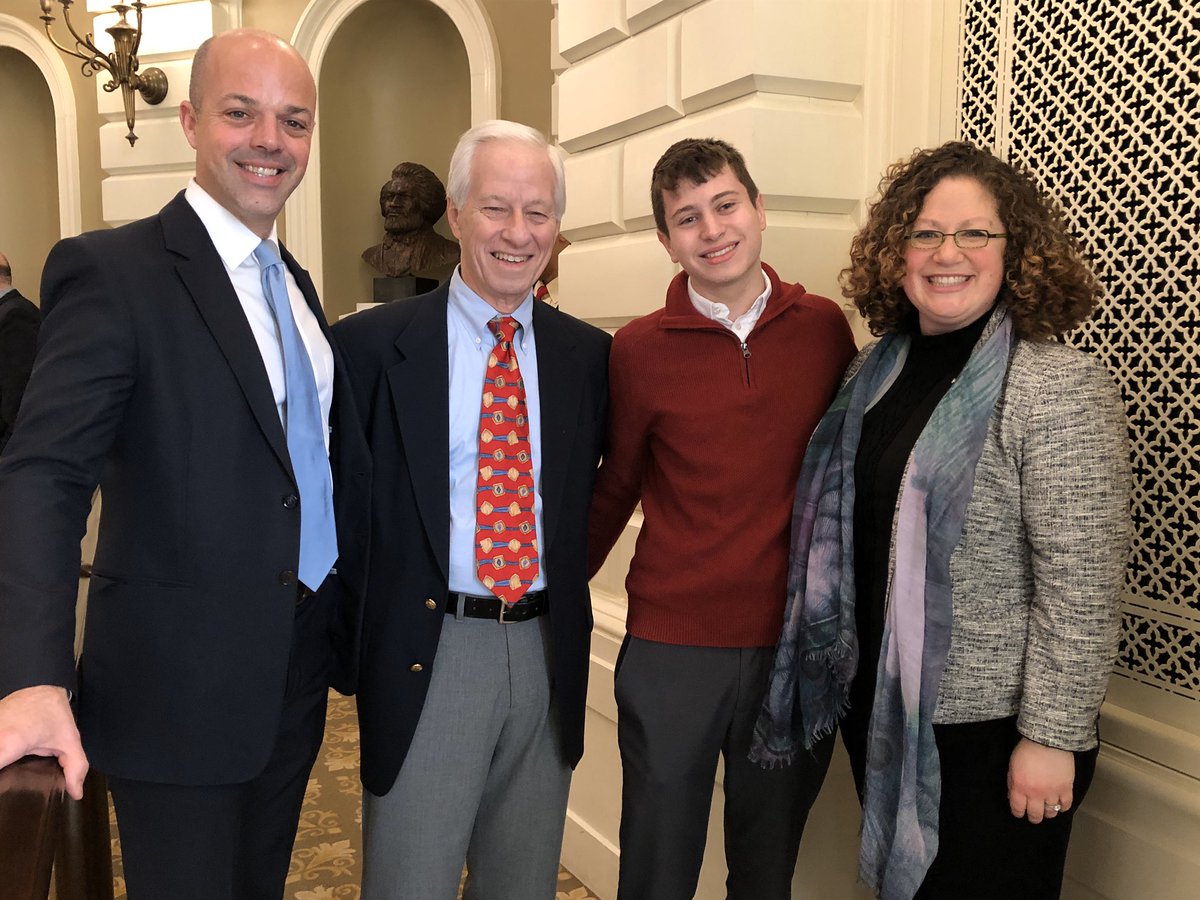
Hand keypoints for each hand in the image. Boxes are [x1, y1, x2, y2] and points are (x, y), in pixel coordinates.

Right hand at [0, 685, 88, 799]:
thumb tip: (76, 794)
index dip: (0, 786)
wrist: (39, 685)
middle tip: (10, 784)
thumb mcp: (69, 741)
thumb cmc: (52, 714)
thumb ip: (75, 768)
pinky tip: (5, 760)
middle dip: (1, 778)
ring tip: (7, 775)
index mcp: (8, 743)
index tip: (7, 791)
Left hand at [1007, 736, 1073, 823]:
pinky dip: (1063, 807)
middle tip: (1034, 815)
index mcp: (1020, 787)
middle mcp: (1036, 794)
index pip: (1017, 808)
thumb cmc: (1027, 750)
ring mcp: (1052, 793)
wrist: (1047, 740)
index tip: (1019, 813)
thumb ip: (1012, 783)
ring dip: (1048, 812)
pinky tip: (1060, 804)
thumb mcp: (1012, 766)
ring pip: (1051, 812)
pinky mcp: (1066, 789)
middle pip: (1035, 815)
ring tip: (1047, 809)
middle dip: (1034, 817)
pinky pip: (1066, 805)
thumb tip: (1012, 796)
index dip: (1018, 813)